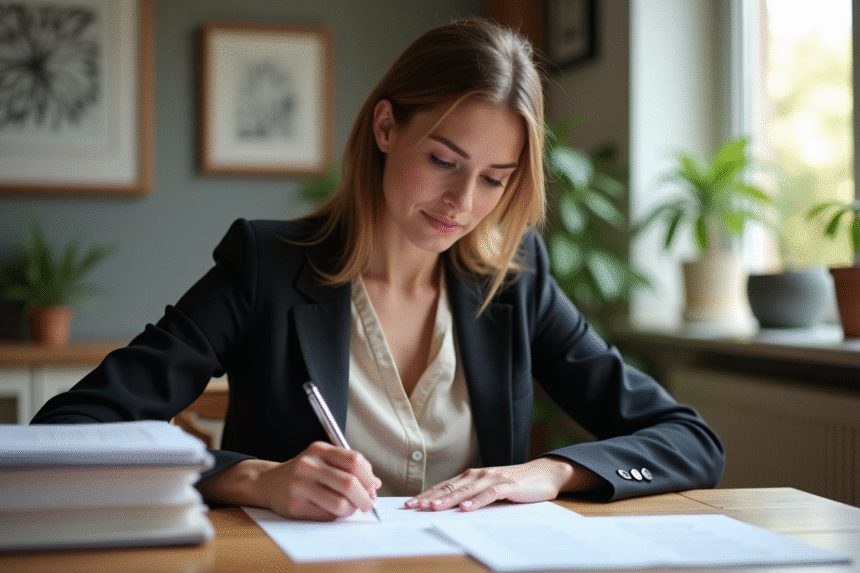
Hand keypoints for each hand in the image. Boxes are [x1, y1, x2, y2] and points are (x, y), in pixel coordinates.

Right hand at [197, 441, 380, 520]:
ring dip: (351, 509)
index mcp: (319, 449)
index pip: (354, 460)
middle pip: (349, 483)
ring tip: (350, 508)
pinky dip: (336, 515)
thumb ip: (348, 468)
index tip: (373, 486)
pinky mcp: (295, 505)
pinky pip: (326, 514)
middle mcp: (309, 464)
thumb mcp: (323, 460)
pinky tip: (331, 510)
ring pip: (340, 503)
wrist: (267, 482)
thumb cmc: (303, 473)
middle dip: (365, 497)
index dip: (368, 476)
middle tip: (368, 504)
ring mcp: (300, 484)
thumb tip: (375, 485)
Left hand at [404, 457, 598, 511]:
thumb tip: (450, 509)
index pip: (444, 486)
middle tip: (413, 507)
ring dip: (449, 499)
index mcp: (472, 476)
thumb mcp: (490, 489)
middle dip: (430, 498)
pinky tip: (466, 509)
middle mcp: (479, 475)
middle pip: (450, 487)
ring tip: (433, 508)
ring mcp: (493, 478)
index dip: (427, 495)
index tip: (410, 504)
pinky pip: (489, 494)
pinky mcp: (508, 485)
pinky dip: (477, 501)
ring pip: (466, 490)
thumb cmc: (515, 483)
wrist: (544, 473)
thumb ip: (472, 496)